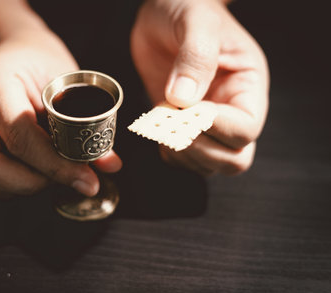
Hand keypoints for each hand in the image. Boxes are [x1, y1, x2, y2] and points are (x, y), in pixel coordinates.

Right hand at [0, 28, 121, 199]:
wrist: (12, 48)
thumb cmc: (40, 60)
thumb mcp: (67, 81)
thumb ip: (87, 123)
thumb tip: (110, 165)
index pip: (21, 137)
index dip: (57, 167)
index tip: (87, 182)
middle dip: (28, 183)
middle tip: (58, 175)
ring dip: (13, 187)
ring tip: (42, 172)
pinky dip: (0, 188)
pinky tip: (22, 174)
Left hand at [131, 0, 268, 175]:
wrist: (163, 12)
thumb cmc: (188, 8)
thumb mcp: (196, 23)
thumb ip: (196, 58)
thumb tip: (184, 99)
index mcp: (247, 85)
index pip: (245, 129)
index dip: (216, 127)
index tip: (189, 108)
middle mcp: (231, 108)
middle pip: (234, 158)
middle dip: (201, 149)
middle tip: (174, 126)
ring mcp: (206, 122)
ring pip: (209, 164)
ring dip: (183, 154)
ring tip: (163, 125)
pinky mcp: (183, 125)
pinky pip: (183, 157)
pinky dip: (169, 153)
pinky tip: (158, 130)